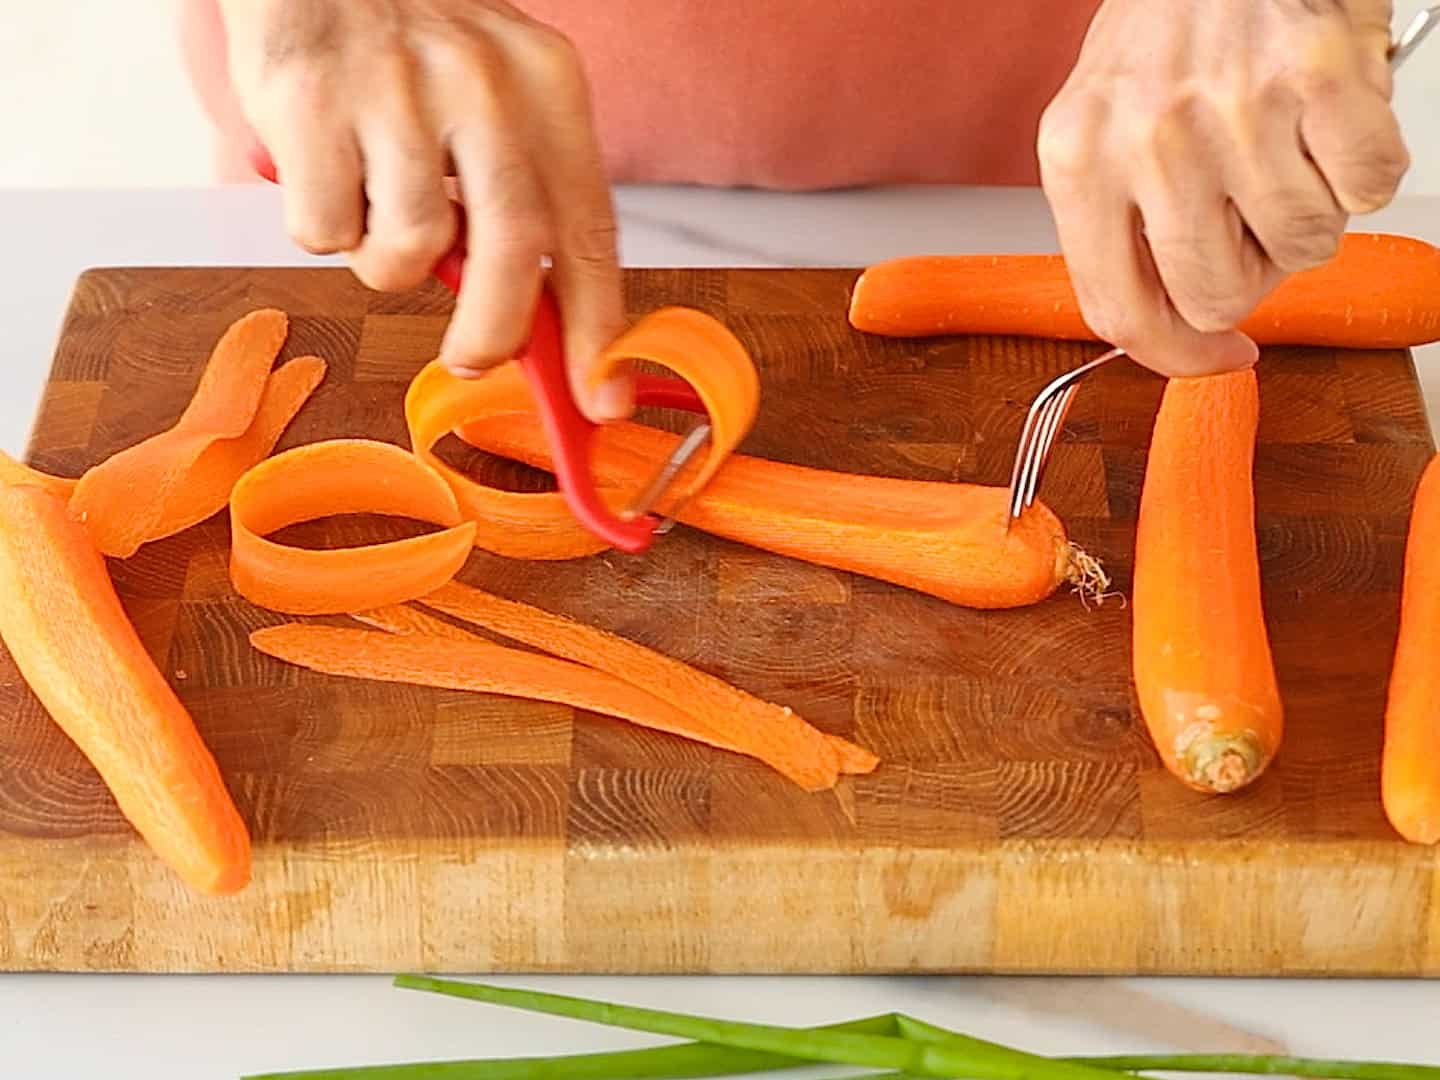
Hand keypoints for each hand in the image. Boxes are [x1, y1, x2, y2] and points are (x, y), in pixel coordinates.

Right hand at [217, 0, 630, 419]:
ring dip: (387, 263)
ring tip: (372, 201)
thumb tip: (538, 331)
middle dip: (495, 333)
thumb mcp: (498, 97)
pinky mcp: (309, 100)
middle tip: (472, 359)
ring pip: (408, 251)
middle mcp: (483, 81)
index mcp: (548, 84)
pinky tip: (323, 168)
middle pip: (514, 250)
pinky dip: (322, 228)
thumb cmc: (415, 49)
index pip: (591, 228)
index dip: (599, 328)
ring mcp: (394, 87)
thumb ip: (525, 199)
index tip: (602, 400)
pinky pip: (325, 231)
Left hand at [1038, 0, 1408, 376]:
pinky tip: (1323, 124)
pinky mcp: (1318, 81)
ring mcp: (1235, 112)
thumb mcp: (1102, 130)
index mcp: (1078, 160)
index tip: (1214, 356)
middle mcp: (1149, 141)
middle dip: (1247, 276)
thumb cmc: (1166, 30)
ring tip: (1282, 151)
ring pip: (1302, 247)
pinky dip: (1361, 168)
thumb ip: (1119, 228)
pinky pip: (1366, 189)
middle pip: (1213, 295)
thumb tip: (1172, 325)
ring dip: (1307, 215)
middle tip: (1249, 220)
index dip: (1175, 356)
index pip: (1118, 310)